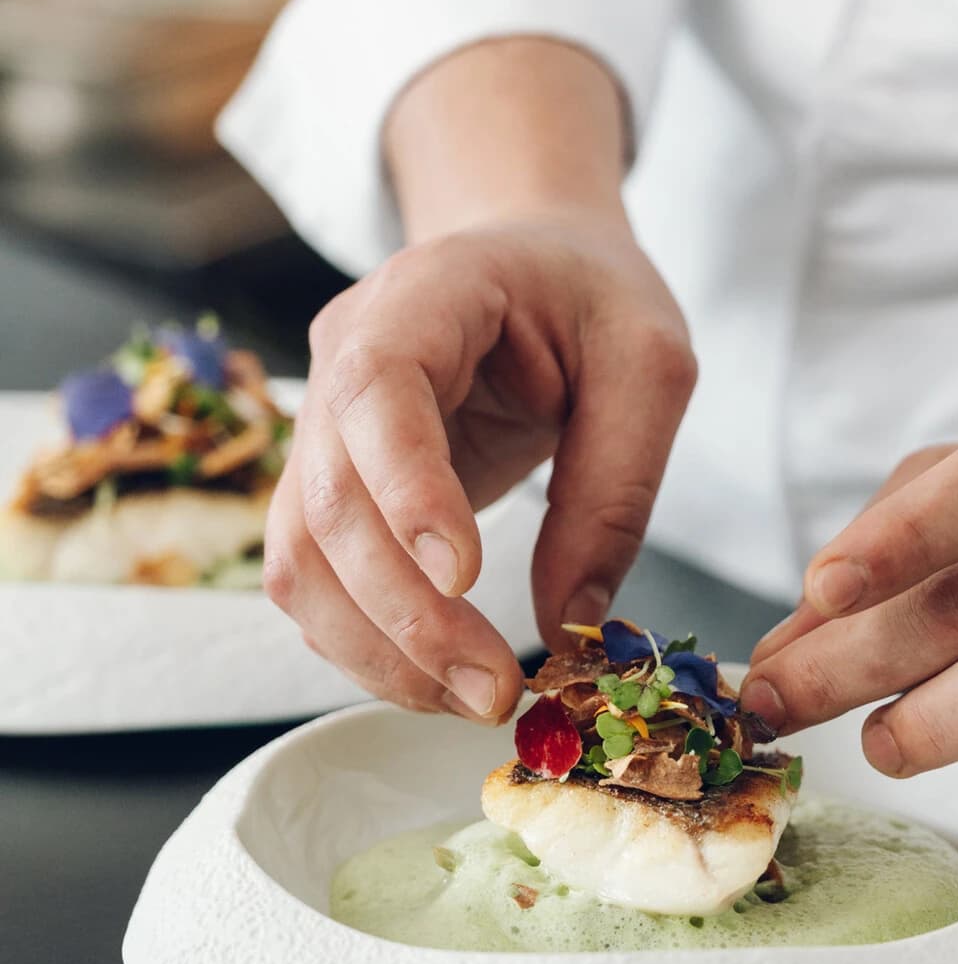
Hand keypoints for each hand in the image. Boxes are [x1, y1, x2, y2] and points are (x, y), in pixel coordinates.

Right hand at [266, 36, 696, 719]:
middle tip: (495, 690)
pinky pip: (317, 582)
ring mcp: (322, 428)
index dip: (406, 489)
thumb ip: (616, 486)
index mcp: (420, 295)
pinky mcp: (331, 490)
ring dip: (377, 648)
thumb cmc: (592, 297)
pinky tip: (440, 679)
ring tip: (473, 700)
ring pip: (301, 558)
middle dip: (407, 612)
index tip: (464, 576)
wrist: (534, 263)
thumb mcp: (650, 364)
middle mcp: (342, 359)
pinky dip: (368, 645)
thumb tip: (571, 621)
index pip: (375, 391)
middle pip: (331, 500)